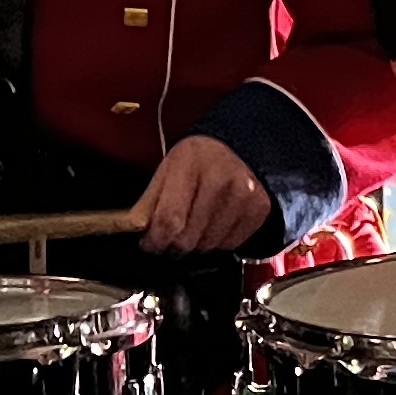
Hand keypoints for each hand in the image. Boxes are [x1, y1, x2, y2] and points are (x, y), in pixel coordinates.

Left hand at [136, 134, 273, 254]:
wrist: (239, 148)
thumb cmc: (198, 159)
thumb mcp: (167, 169)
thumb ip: (149, 203)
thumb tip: (137, 234)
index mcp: (190, 164)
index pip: (169, 219)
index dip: (155, 241)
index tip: (149, 245)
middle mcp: (221, 178)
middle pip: (189, 238)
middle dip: (173, 246)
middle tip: (168, 240)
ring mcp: (244, 195)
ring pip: (209, 245)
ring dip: (196, 245)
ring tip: (193, 228)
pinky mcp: (258, 208)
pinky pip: (230, 244)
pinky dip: (217, 242)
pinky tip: (213, 225)